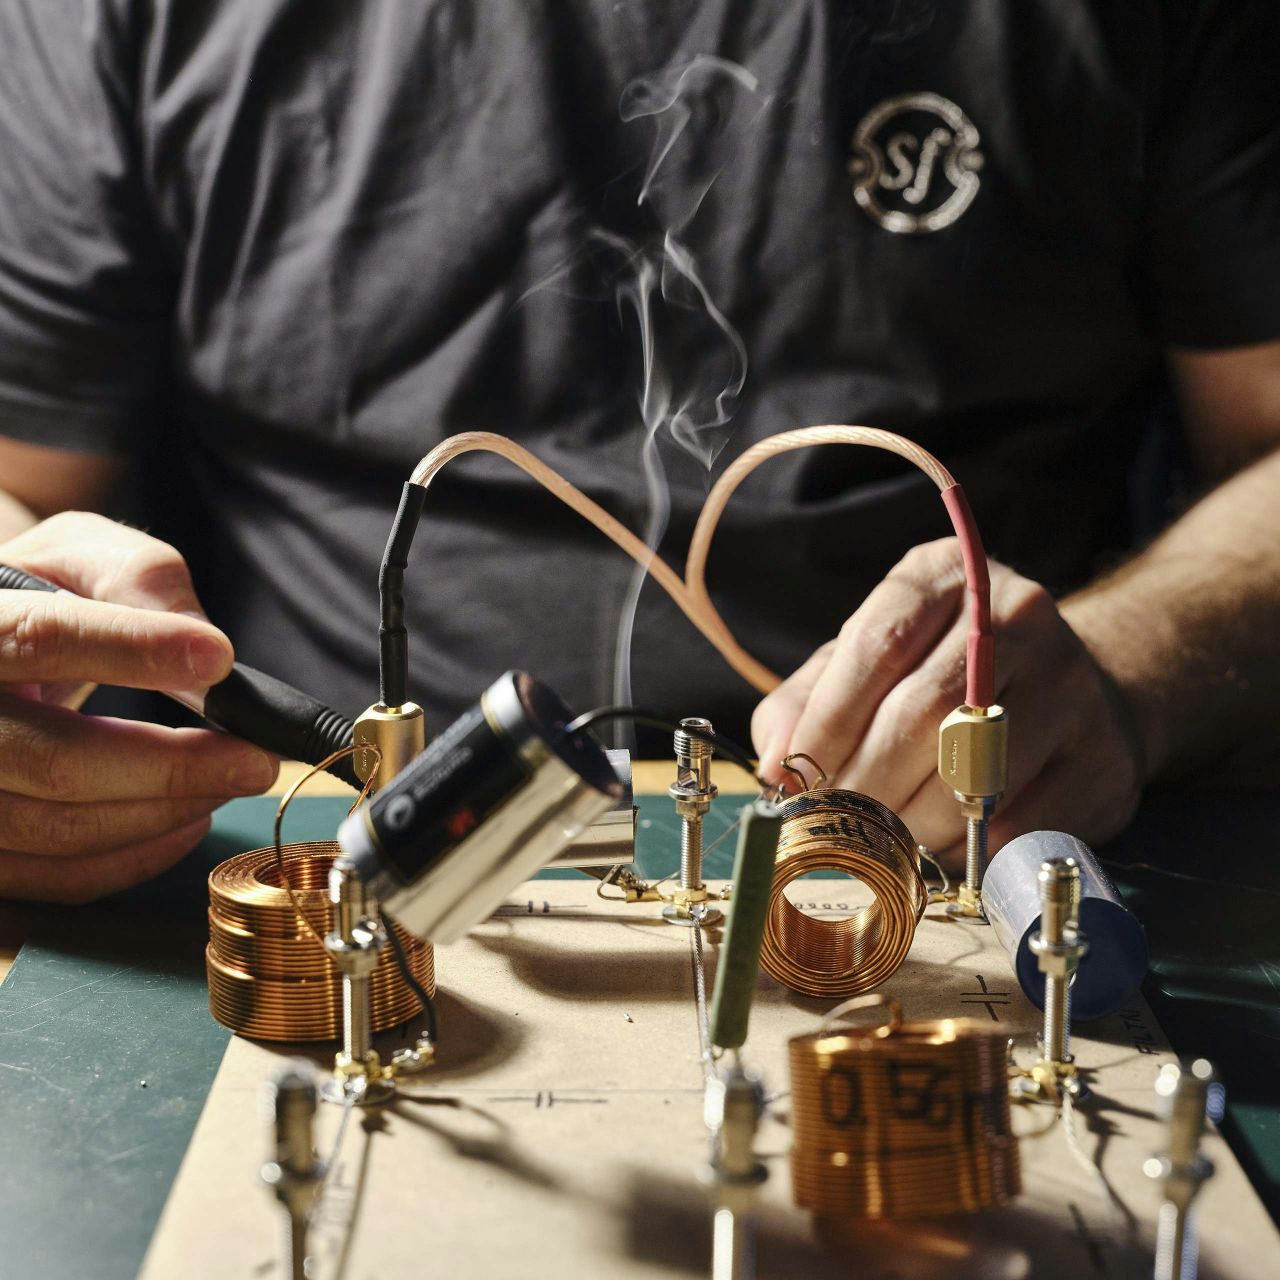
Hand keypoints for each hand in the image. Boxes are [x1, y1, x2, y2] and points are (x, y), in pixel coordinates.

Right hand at [0, 513, 278, 902]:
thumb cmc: (41, 596)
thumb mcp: (82, 556)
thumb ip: (141, 580)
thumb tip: (207, 650)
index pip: (36, 636)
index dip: (131, 650)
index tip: (219, 662)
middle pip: (55, 761)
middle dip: (174, 767)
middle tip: (257, 760)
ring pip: (58, 829)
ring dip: (165, 813)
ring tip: (231, 781)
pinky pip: (55, 878)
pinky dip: (135, 857)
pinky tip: (187, 819)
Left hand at [751, 539, 1145, 862]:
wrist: (1073, 688)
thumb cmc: (941, 675)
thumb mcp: (868, 662)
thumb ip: (809, 701)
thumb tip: (778, 761)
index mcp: (946, 576)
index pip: (877, 646)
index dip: (827, 722)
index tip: (793, 777)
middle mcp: (1018, 614)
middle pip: (925, 711)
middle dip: (863, 783)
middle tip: (831, 825)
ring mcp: (1072, 683)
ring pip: (973, 773)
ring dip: (911, 825)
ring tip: (882, 840)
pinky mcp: (1104, 757)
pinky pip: (1021, 823)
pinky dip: (965, 851)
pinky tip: (941, 849)